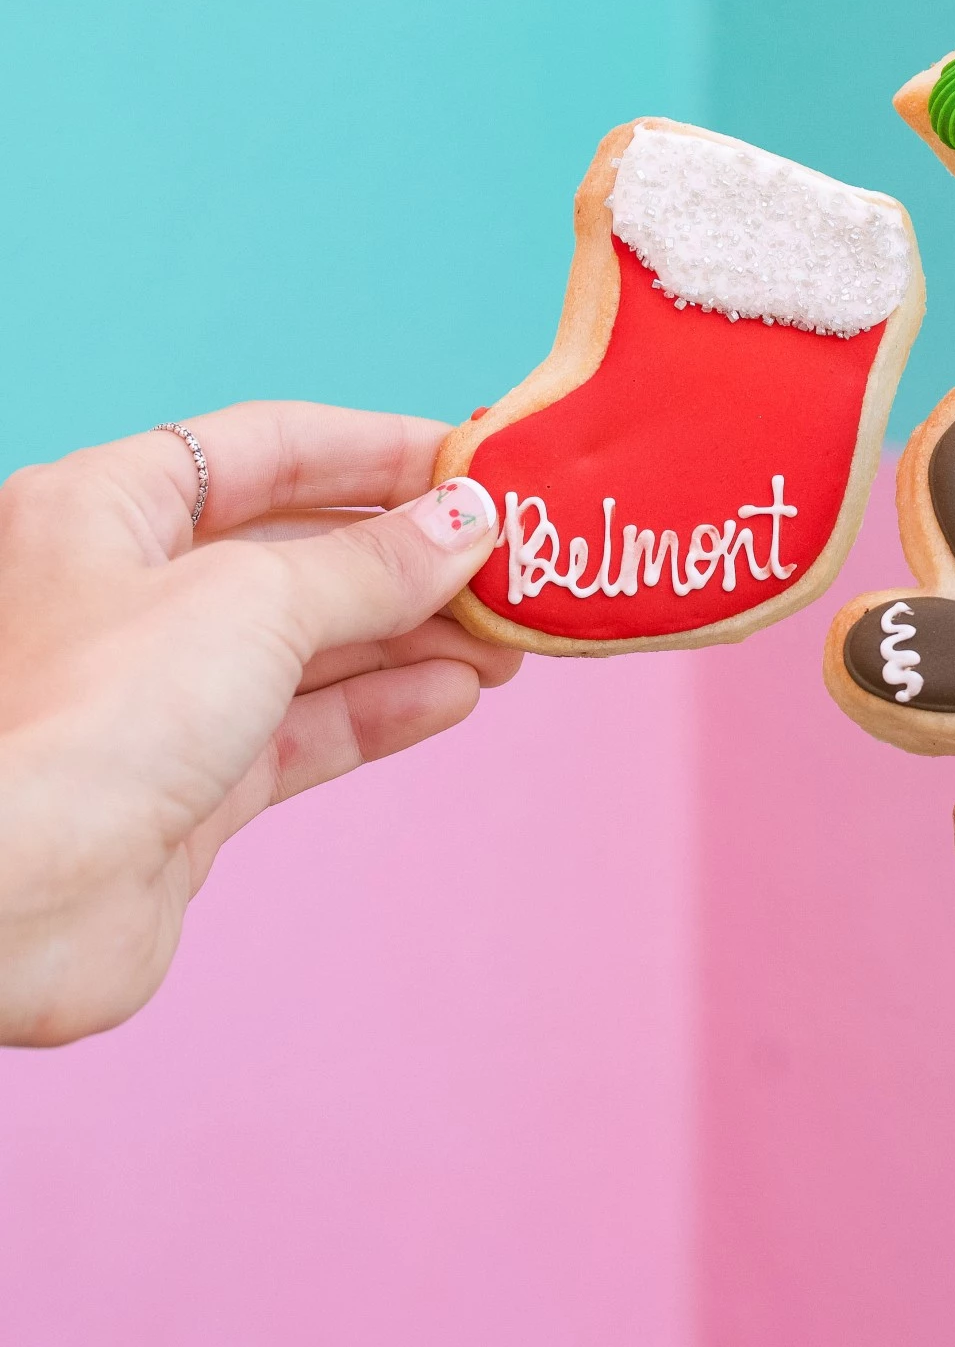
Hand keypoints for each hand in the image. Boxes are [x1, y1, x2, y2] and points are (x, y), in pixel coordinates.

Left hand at [0, 403, 515, 1045]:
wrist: (15, 900)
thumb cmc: (96, 716)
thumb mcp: (255, 600)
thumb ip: (373, 563)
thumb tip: (468, 525)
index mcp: (105, 507)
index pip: (265, 447)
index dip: (377, 449)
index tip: (477, 461)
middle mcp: (122, 592)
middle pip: (294, 549)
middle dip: (408, 556)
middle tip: (512, 561)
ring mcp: (154, 695)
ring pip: (307, 646)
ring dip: (411, 636)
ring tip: (508, 639)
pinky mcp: (183, 788)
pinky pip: (301, 729)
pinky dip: (380, 708)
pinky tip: (455, 694)